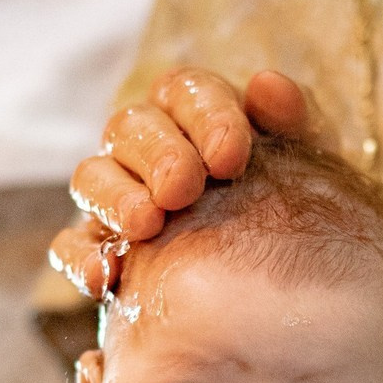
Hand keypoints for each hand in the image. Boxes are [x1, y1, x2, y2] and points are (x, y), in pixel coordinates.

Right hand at [50, 68, 322, 297]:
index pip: (183, 91)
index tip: (231, 156)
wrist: (290, 298)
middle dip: (157, 153)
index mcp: (196, 119)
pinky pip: (71, 248)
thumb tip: (267, 84)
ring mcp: (118, 202)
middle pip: (129, 127)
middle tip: (184, 188)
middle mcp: (148, 152)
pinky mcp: (100, 255)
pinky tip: (106, 278)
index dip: (204, 115)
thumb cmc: (295, 218)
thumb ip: (296, 125)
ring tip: (147, 224)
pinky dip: (81, 259)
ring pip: (90, 177)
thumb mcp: (311, 171)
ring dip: (114, 197)